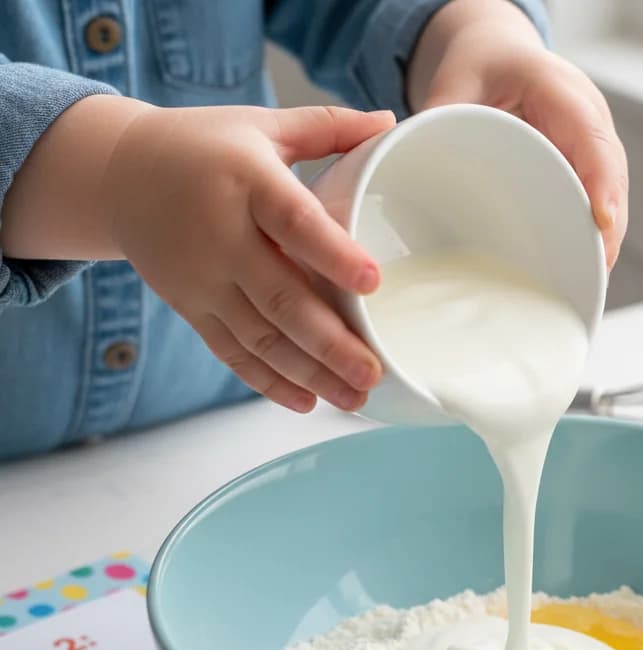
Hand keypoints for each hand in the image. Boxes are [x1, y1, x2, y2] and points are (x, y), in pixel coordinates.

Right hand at [101, 103, 394, 411]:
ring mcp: (203, 279)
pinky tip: (307, 403)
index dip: (333, 253)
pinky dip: (268, 382)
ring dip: (309, 374)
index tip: (373, 283)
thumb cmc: (205, 147)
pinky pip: (231, 353)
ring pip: (260, 338)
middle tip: (373, 372)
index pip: (293, 221)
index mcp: (246, 182)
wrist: (118, 174)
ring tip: (354, 400)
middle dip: (329, 343)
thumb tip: (392, 120)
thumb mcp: (262, 125)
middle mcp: (221, 236)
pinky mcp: (191, 308)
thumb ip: (328, 127)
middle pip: (281, 298)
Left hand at [410, 2, 628, 268]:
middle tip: (595, 271)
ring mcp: (592, 142)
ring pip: (611, 191)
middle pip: (610, 175)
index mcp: (560, 91)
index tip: (601, 222)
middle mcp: (587, 117)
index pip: (591, 141)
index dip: (601, 183)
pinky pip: (599, 197)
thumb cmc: (481, 65)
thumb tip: (408, 165)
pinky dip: (595, 231)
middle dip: (609, 225)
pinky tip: (583, 264)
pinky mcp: (586, 164)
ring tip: (590, 279)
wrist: (499, 53)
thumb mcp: (454, 81)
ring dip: (606, 234)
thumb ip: (437, 118)